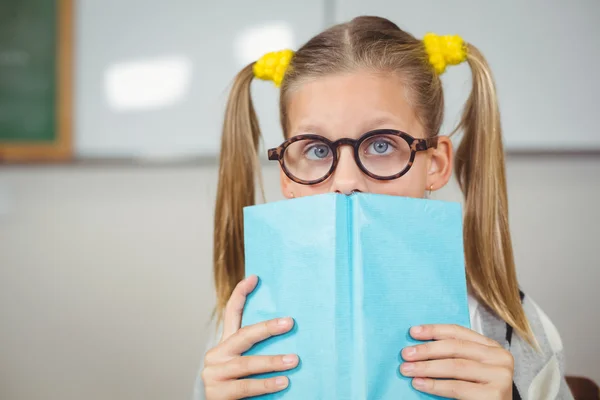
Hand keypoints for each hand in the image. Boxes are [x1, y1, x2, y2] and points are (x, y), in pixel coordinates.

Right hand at [201, 275, 297, 399]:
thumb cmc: (240, 388)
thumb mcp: (247, 365)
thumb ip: (258, 351)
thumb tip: (289, 330)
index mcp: (225, 345)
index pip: (231, 314)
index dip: (240, 294)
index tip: (255, 277)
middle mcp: (216, 356)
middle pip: (243, 336)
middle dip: (267, 328)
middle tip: (290, 322)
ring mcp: (214, 374)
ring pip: (246, 363)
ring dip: (272, 362)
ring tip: (294, 361)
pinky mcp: (217, 393)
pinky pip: (245, 386)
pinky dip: (265, 384)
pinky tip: (283, 382)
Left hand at [400, 324, 513, 398]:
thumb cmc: (477, 391)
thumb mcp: (468, 368)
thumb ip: (452, 355)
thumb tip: (417, 345)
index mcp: (492, 347)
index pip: (459, 332)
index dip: (434, 330)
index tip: (412, 332)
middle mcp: (500, 358)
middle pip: (455, 348)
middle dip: (427, 350)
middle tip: (405, 354)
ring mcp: (500, 376)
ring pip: (455, 366)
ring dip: (426, 367)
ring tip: (406, 369)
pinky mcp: (494, 395)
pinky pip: (457, 387)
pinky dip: (434, 385)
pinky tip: (419, 384)